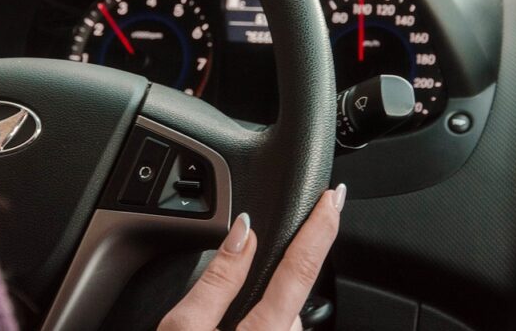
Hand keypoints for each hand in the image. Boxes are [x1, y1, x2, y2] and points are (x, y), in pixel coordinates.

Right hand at [158, 183, 346, 330]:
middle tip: (224, 319)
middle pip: (291, 302)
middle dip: (266, 294)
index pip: (301, 269)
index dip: (319, 228)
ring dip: (261, 324)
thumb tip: (243, 232)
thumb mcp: (182, 329)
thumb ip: (216, 278)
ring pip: (284, 327)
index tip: (333, 198)